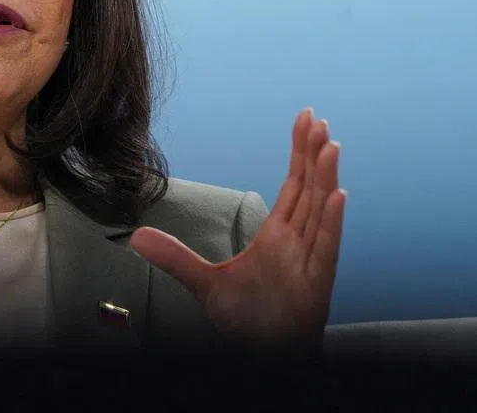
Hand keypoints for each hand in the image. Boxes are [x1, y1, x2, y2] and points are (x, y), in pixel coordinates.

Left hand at [129, 107, 345, 345]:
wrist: (265, 356)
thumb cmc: (249, 322)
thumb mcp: (203, 284)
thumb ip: (175, 258)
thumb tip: (138, 238)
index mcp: (277, 236)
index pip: (292, 185)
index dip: (299, 154)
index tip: (305, 121)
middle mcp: (298, 243)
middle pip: (309, 190)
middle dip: (314, 154)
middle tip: (317, 120)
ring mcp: (310, 263)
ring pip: (321, 213)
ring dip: (326, 179)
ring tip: (330, 145)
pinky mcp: (317, 285)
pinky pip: (327, 250)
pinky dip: (333, 223)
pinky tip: (339, 196)